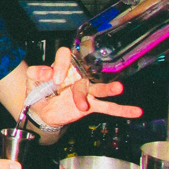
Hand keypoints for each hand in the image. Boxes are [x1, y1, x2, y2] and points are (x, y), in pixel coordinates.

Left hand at [27, 47, 142, 126]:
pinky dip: (122, 110)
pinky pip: (108, 107)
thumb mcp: (32, 81)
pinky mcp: (91, 106)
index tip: (54, 80)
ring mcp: (85, 90)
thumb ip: (36, 73)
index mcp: (62, 66)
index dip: (61, 65)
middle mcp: (77, 75)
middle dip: (82, 85)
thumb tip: (46, 72)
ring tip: (119, 88)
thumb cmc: (39, 91)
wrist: (43, 112)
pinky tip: (136, 111)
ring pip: (99, 88)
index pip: (65, 56)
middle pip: (84, 74)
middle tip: (80, 92)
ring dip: (108, 89)